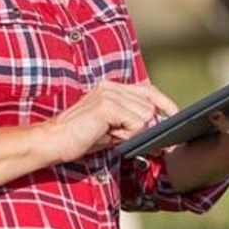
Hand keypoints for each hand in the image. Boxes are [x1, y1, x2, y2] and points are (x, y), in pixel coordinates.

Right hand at [50, 80, 177, 162]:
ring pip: (145, 116)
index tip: (175, 115)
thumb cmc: (81, 138)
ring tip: (110, 134)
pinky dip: (128, 134)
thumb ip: (133, 125)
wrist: (53, 141)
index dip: (164, 103)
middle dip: (143, 127)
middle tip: (119, 136)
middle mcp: (111, 86)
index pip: (148, 90)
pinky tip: (109, 134)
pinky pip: (137, 122)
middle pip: (150, 106)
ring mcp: (108, 93)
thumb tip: (160, 132)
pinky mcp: (106, 105)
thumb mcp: (113, 129)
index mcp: (112, 88)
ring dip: (132, 132)